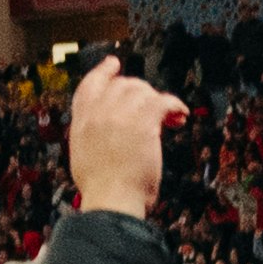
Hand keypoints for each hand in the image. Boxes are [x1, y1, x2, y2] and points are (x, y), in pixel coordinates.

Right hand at [64, 54, 180, 219]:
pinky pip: (163, 101)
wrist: (111, 200)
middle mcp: (99, 112)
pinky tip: (181, 115)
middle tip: (154, 106)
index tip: (113, 63)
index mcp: (82, 121)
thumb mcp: (84, 157)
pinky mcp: (143, 120)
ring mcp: (120, 114)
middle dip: (141, 92)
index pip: (90, 85)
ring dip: (158, 101)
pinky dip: (175, 105)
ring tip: (170, 117)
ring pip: (143, 91)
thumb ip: (93, 137)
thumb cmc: (102, 190)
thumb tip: (106, 133)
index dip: (103, 71)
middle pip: (122, 85)